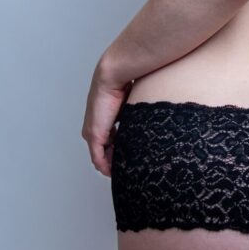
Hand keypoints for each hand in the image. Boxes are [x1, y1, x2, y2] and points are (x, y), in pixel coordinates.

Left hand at [81, 58, 131, 176]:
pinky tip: (114, 173)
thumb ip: (137, 113)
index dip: (119, 152)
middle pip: (104, 152)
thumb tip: (156, 113)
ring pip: (100, 156)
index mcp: (104, 120)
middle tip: (128, 168)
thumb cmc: (125, 84)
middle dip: (115, 161)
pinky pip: (98, 157)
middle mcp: (95, 127)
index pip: (109, 142)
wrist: (113, 76)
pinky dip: (105, 166)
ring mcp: (92, 132)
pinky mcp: (94, 135)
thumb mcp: (133, 103)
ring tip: (124, 172)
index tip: (130, 158)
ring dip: (111, 165)